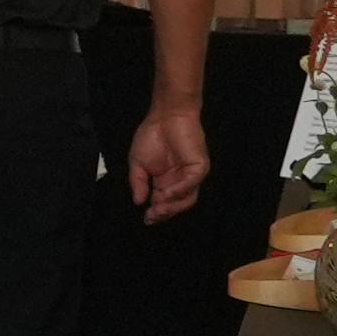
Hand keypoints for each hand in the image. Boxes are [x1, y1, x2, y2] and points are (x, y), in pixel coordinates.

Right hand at [128, 97, 208, 220]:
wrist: (165, 117)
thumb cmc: (151, 136)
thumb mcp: (137, 163)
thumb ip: (138, 183)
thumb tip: (138, 202)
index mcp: (166, 181)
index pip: (164, 202)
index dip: (156, 212)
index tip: (145, 218)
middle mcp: (181, 181)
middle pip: (178, 204)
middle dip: (164, 213)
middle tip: (151, 216)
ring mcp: (191, 175)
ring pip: (187, 198)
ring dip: (172, 206)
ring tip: (158, 209)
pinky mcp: (199, 167)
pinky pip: (191, 184)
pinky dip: (178, 191)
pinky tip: (165, 194)